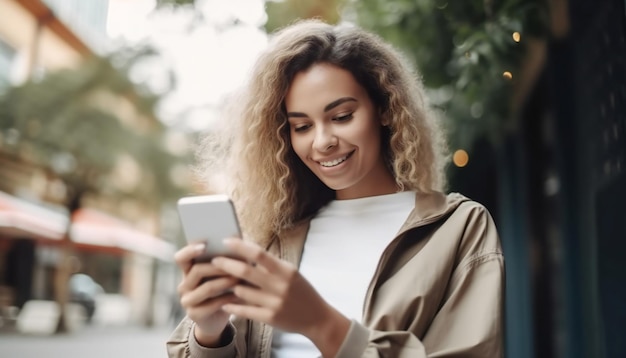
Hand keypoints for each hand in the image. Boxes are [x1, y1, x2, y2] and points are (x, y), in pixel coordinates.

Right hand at [174, 243, 238, 346]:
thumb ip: (225, 259)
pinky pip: (212, 304)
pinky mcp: (194, 314)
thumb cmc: (222, 289)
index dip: (190, 250)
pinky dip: (228, 298)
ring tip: (240, 278)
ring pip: (206, 288)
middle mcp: (184, 285)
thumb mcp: (222, 274)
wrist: (218, 317)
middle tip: (235, 263)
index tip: (205, 245)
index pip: (181, 258)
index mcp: (188, 271)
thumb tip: (237, 239)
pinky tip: (239, 295)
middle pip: (197, 271)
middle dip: (218, 266)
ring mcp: (187, 300)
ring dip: (225, 282)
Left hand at [211, 239, 350, 356]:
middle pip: (246, 271)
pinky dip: (232, 306)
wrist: (317, 318)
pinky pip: (245, 311)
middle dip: (227, 264)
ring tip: (218, 281)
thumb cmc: (302, 292)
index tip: (225, 241)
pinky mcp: (271, 318)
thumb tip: (247, 251)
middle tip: (214, 260)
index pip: (259, 254)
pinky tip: (224, 302)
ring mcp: (275, 303)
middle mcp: (280, 285)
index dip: (240, 246)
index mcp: (286, 270)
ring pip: (242, 291)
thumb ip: (271, 265)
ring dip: (228, 286)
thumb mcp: (291, 273)